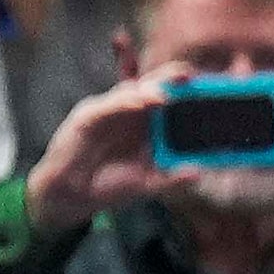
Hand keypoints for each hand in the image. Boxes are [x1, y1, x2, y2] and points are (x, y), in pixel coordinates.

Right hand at [24, 68, 196, 231]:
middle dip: (168, 76)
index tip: (203, 82)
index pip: (165, 95)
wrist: (70, 198)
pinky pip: (107, 105)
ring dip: (148, 91)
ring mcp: (107, 110)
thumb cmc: (108, 184)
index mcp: (143, 120)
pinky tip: (139, 104)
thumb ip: (171, 178)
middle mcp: (127, 109)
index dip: (181, 87)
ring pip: (131, 91)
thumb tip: (199, 173)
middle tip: (188, 74)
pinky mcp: (87, 117)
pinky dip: (123, 103)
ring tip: (166, 96)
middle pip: (151, 85)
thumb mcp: (145, 183)